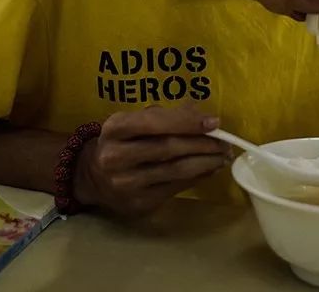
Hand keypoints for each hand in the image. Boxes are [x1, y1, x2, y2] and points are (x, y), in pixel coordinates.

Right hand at [72, 105, 230, 215]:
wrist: (93, 177)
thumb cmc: (122, 142)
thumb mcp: (133, 122)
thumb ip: (164, 117)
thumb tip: (201, 116)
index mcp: (115, 128)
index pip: (154, 123)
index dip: (186, 122)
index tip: (214, 122)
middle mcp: (116, 156)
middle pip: (168, 148)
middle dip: (202, 144)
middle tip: (225, 142)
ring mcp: (126, 183)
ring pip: (175, 170)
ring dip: (205, 163)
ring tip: (222, 156)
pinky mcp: (138, 202)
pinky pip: (175, 187)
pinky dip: (196, 177)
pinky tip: (209, 169)